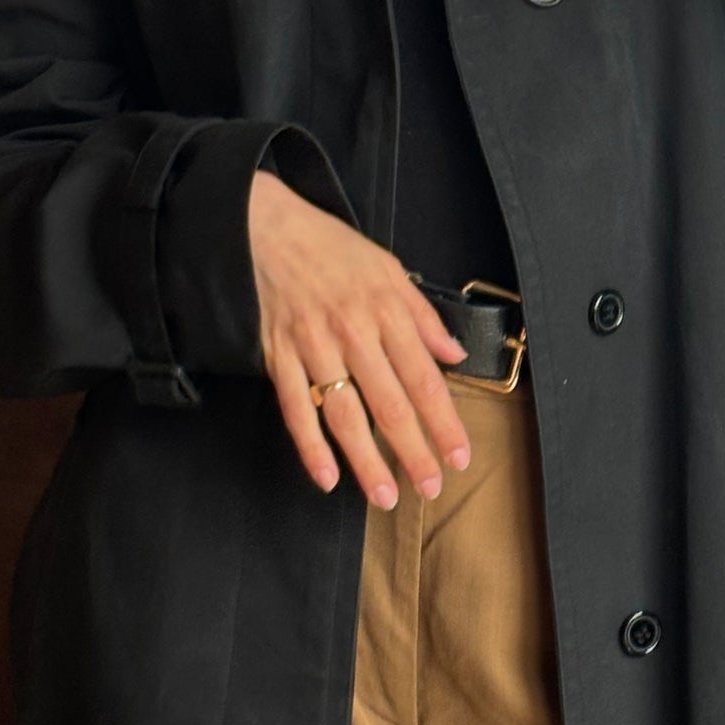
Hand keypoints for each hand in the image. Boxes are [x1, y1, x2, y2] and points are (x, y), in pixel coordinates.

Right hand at [249, 169, 474, 506]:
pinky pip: (296, 409)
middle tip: (431, 487)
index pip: (423, 379)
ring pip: (345, 414)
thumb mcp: (388, 269)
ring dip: (367, 461)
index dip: (443, 422)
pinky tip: (327, 477)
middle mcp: (352, 334)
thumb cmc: (330, 248)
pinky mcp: (279, 357)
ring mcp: (313, 348)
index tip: (459, 456)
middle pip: (389, 404)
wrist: (265, 229)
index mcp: (385, 312)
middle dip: (413, 451)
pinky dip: (310, 447)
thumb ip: (423, 317)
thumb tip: (455, 355)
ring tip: (386, 495)